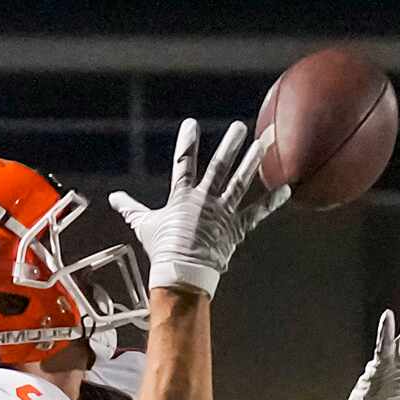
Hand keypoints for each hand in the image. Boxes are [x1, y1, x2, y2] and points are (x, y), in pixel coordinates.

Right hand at [110, 118, 288, 298]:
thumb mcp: (144, 225)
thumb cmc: (162, 251)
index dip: (187, 143)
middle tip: (240, 128)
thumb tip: (114, 198)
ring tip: (263, 145)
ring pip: (240, 183)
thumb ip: (131, 208)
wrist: (182, 275)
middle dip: (230, 146)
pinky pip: (257, 213)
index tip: (191, 125)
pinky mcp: (236, 229)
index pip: (184, 162)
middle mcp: (205, 200)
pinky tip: (286, 188)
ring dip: (252, 163)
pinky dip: (272, 201)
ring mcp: (223, 213)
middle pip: (219, 167)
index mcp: (183, 196)